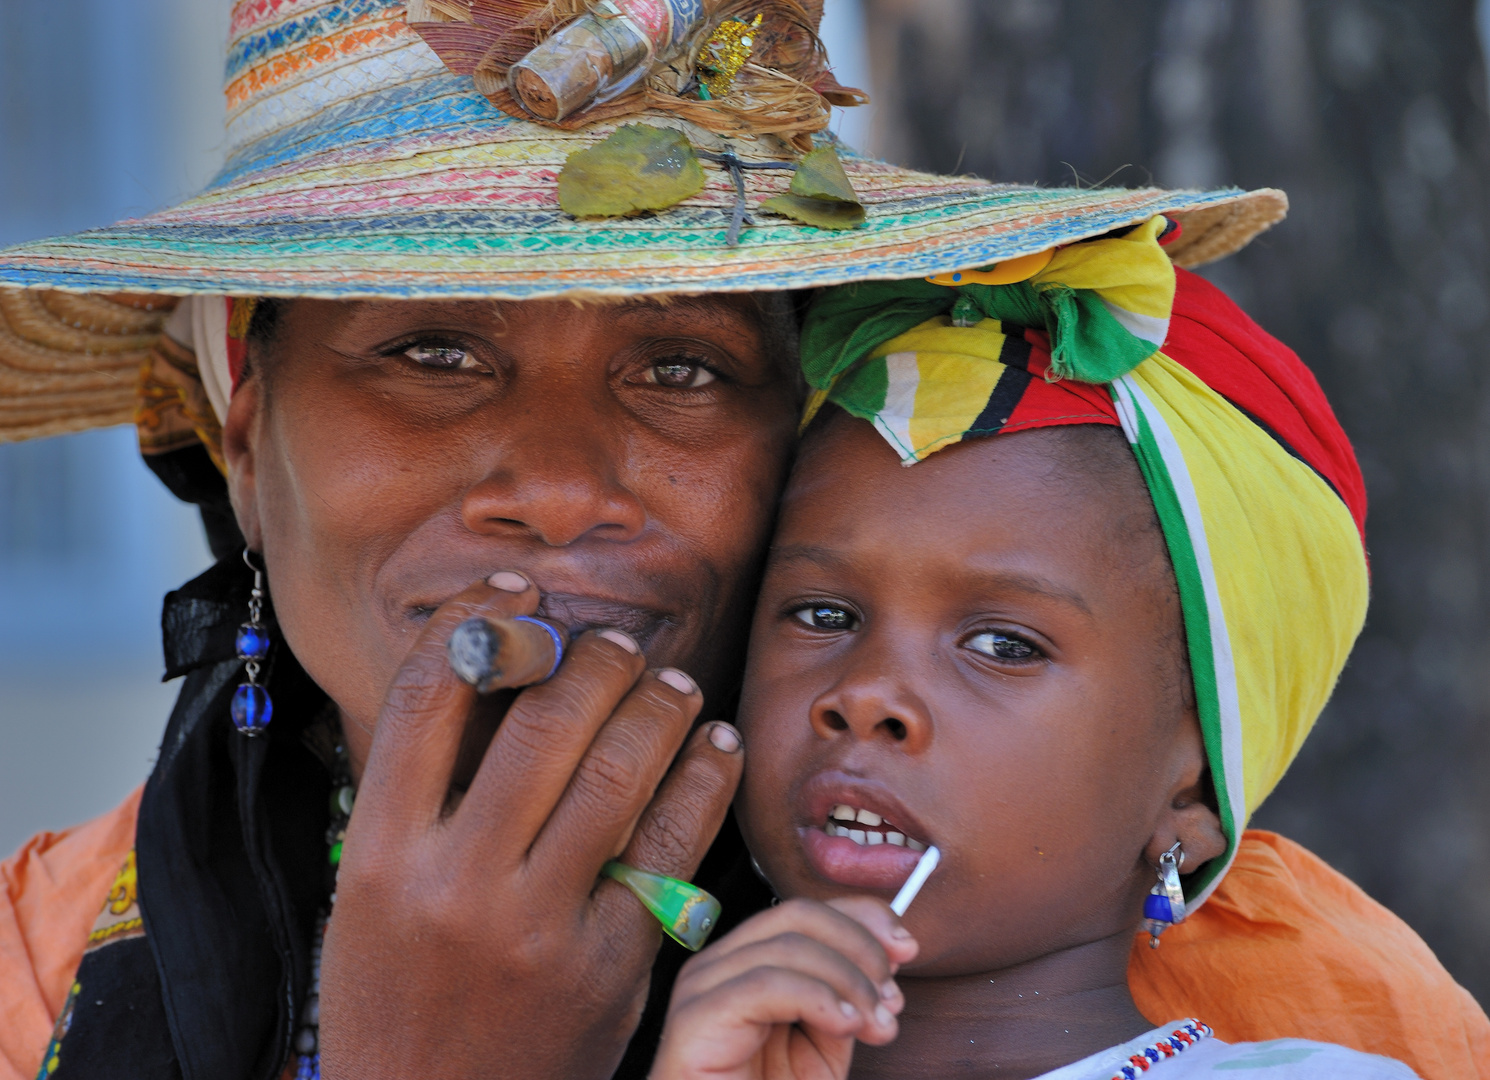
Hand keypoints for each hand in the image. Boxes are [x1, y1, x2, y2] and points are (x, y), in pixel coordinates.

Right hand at [318, 574, 744, 1079]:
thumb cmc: (395, 997)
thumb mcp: (371, 895)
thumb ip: (418, 796)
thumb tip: (489, 676)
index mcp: (382, 856)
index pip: (430, 697)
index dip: (482, 622)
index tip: (520, 591)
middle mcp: (458, 884)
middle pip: (542, 721)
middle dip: (591, 658)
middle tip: (615, 641)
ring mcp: (540, 927)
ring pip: (618, 770)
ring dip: (657, 703)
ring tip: (672, 680)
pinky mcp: (611, 965)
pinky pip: (672, 845)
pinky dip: (704, 777)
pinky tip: (715, 742)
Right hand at [650, 897, 919, 1079]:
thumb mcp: (828, 1041)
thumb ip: (850, 994)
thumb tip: (891, 950)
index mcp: (747, 962)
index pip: (805, 911)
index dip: (861, 917)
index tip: (907, 947)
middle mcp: (720, 964)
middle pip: (797, 915)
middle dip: (859, 947)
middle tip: (891, 996)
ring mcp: (702, 986)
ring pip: (787, 945)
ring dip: (848, 980)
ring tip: (876, 1024)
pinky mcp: (697, 1017)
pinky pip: (765, 984)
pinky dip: (817, 997)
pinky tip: (845, 1023)